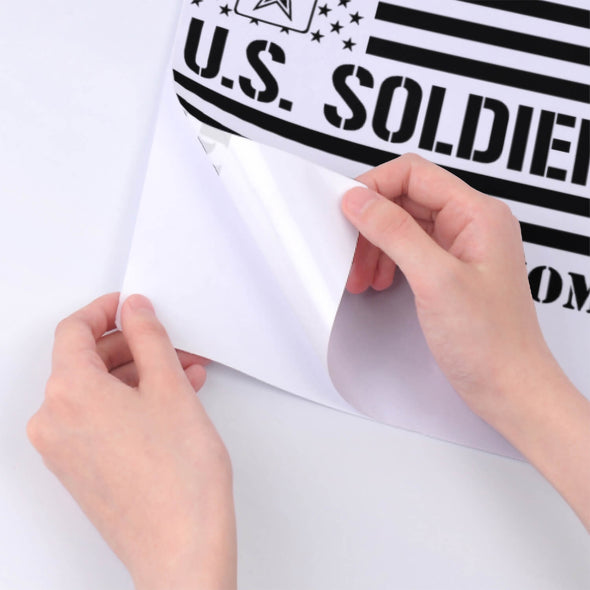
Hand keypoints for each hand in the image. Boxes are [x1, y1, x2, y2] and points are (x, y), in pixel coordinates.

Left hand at [27, 293, 236, 589]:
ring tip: (184, 377)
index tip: (129, 306)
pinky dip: (130, 404)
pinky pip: (99, 419)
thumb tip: (135, 310)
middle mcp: (54, 421)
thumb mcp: (169, 386)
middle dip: (133, 348)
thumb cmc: (178, 477)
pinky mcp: (79, 469)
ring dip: (139, 376)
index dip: (105, 311)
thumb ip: (148, 337)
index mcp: (69, 392)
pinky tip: (170, 404)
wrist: (182, 546)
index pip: (74, 330)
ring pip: (98, 391)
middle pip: (86, 361)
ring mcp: (63, 449)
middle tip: (170, 345)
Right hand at [342, 153, 589, 530]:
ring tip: (361, 276)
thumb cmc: (491, 342)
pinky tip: (378, 281)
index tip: (347, 210)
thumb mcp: (436, 280)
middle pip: (404, 200)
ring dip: (375, 246)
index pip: (414, 175)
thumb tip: (360, 200)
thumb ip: (394, 233)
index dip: (375, 187)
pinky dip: (386, 262)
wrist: (508, 389)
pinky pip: (409, 250)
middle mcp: (471, 225)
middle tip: (349, 251)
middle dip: (371, 225)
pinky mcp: (450, 270)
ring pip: (403, 226)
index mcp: (478, 214)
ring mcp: (461, 248)